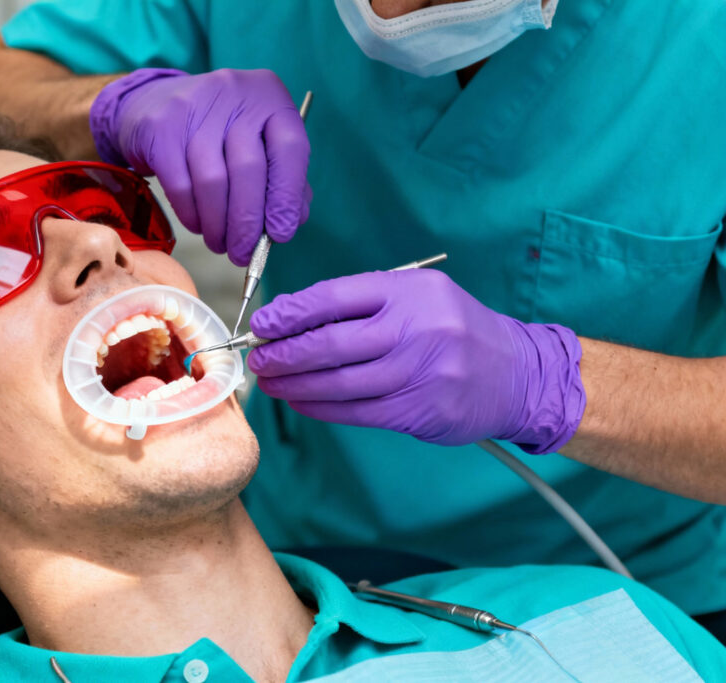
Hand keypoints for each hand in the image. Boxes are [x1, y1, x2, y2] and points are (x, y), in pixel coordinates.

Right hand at [90, 68, 310, 265]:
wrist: (154, 103)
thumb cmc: (218, 131)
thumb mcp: (257, 141)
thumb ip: (281, 177)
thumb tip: (293, 220)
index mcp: (269, 98)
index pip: (290, 149)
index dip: (287, 197)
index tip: (281, 235)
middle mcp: (235, 95)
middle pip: (248, 170)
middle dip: (247, 223)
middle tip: (244, 254)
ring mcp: (194, 108)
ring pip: (213, 182)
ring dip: (218, 225)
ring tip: (221, 245)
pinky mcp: (161, 128)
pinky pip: (180, 185)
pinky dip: (192, 215)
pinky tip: (198, 226)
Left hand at [247, 269, 585, 452]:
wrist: (517, 374)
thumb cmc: (453, 329)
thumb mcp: (418, 297)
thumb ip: (362, 303)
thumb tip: (290, 317)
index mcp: (411, 292)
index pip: (335, 297)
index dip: (291, 312)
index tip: (263, 324)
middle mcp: (417, 329)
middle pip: (331, 343)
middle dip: (284, 353)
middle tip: (258, 358)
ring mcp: (420, 373)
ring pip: (339, 382)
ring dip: (295, 385)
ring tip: (271, 382)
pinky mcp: (420, 411)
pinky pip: (356, 412)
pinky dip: (320, 408)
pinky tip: (300, 402)